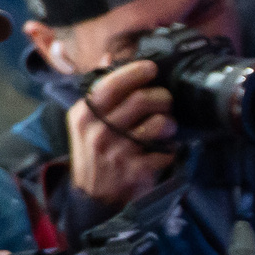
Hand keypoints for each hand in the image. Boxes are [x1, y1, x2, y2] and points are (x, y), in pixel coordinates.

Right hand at [66, 55, 178, 208]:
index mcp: (84, 115)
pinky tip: (164, 149)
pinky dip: (171, 148)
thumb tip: (107, 56)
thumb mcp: (85, 122)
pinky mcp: (137, 170)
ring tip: (167, 124)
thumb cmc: (93, 153)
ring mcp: (118, 152)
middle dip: (161, 97)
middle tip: (165, 100)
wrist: (93, 197)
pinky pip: (166, 150)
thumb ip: (99, 90)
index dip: (135, 72)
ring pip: (157, 124)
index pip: (110, 84)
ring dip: (169, 121)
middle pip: (140, 100)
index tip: (151, 68)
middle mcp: (98, 132)